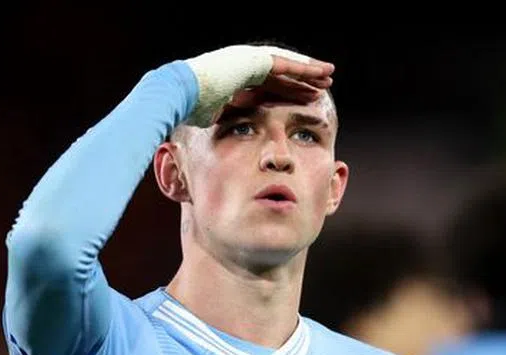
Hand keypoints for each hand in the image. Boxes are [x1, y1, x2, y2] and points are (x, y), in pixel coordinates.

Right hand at [184, 44, 333, 126]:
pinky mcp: (253, 60)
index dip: (286, 93)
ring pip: (286, 68)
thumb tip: (223, 142)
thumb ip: (223, 123)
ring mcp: (248, 60)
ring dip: (307, 73)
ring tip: (328, 77)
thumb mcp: (210, 120)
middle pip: (279, 75)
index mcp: (234, 80)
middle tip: (321, 88)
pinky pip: (285, 65)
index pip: (266, 87)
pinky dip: (304, 69)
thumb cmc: (187, 110)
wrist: (177, 94)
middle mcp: (242, 67)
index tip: (302, 101)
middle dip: (301, 82)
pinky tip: (321, 73)